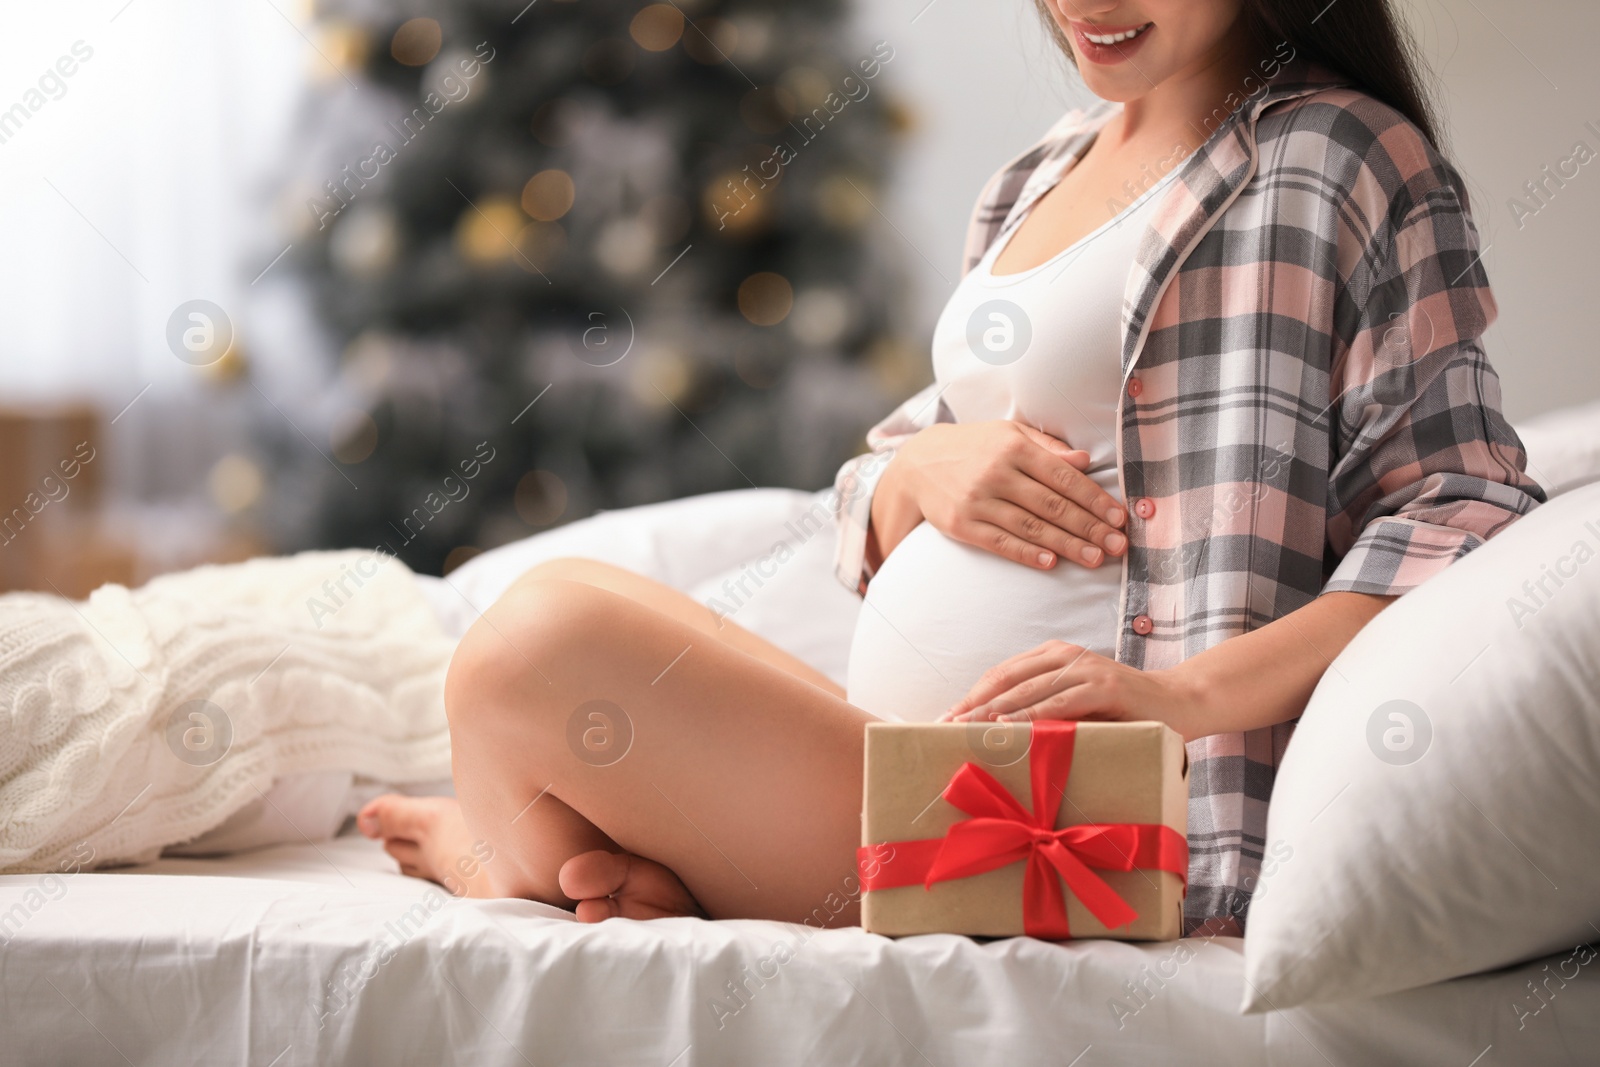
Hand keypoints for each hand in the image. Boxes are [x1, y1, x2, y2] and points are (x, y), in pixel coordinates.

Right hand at [880, 421, 1127, 570]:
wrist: (917, 463)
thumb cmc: (975, 447)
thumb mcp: (1009, 433)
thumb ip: (1048, 447)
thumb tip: (1086, 461)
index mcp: (1014, 447)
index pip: (1064, 477)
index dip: (1094, 500)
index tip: (1119, 518)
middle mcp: (997, 473)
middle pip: (1052, 506)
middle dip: (1089, 528)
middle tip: (1118, 546)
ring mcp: (977, 500)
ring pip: (1030, 527)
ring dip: (1067, 545)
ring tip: (1095, 559)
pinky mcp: (961, 524)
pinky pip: (1000, 542)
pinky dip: (1026, 553)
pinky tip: (1051, 563)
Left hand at [936, 639, 1210, 741]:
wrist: (1180, 703)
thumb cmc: (1124, 712)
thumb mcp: (1078, 706)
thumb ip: (1045, 710)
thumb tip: (997, 734)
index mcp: (1053, 656)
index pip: (1001, 674)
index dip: (972, 695)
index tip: (945, 718)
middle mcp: (1065, 655)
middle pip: (1006, 679)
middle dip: (972, 705)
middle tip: (944, 727)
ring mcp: (1085, 668)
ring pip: (1027, 690)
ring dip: (993, 711)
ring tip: (966, 730)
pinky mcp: (1105, 687)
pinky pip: (1060, 703)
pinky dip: (1032, 715)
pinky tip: (1010, 727)